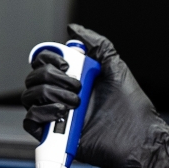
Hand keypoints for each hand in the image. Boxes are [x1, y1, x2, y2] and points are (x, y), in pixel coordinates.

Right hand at [20, 24, 168, 167]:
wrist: (138, 138)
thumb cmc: (132, 108)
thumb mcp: (116, 68)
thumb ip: (98, 45)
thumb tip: (74, 29)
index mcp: (74, 79)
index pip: (44, 63)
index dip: (47, 58)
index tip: (66, 64)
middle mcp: (62, 95)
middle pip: (34, 78)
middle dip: (51, 77)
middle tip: (77, 86)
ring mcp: (57, 115)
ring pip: (30, 97)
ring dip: (49, 94)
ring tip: (74, 102)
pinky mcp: (55, 136)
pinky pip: (31, 121)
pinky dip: (42, 113)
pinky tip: (62, 113)